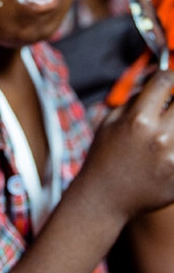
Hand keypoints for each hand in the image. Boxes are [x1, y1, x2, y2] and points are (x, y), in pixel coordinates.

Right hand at [81, 70, 173, 221]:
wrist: (105, 198)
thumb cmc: (105, 158)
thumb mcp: (110, 122)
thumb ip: (134, 99)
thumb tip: (156, 80)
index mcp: (138, 120)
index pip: (165, 81)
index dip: (170, 74)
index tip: (171, 78)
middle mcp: (160, 137)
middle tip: (171, 106)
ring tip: (170, 127)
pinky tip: (170, 146)